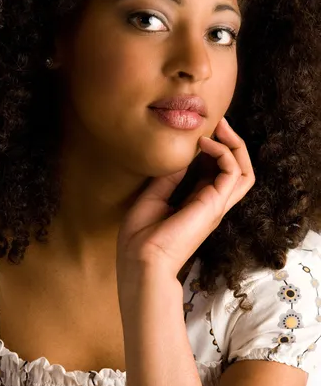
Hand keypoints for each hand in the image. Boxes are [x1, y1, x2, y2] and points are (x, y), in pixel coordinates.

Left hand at [116, 117, 254, 279]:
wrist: (142, 261)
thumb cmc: (141, 238)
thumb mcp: (152, 198)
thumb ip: (169, 178)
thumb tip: (181, 157)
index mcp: (195, 205)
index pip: (215, 174)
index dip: (212, 150)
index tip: (198, 133)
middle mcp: (210, 205)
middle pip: (237, 172)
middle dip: (231, 144)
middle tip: (219, 123)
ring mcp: (215, 206)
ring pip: (244, 172)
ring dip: (235, 145)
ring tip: (220, 128)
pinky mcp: (215, 205)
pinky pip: (233, 172)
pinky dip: (224, 153)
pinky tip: (205, 144)